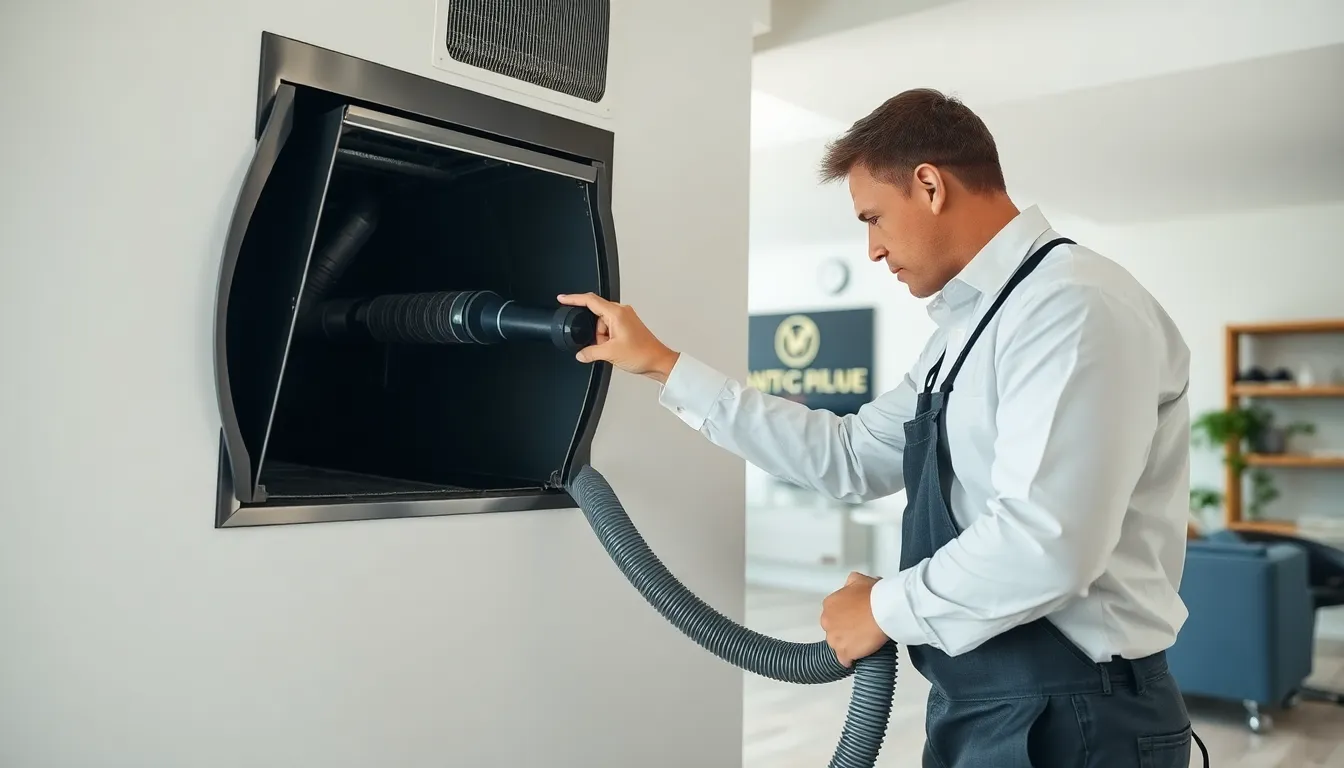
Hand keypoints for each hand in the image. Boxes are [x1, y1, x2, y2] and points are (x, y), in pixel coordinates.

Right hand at [556, 293, 679, 381]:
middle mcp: (621, 312)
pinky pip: (609, 330)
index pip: (589, 300)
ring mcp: (625, 319)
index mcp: (616, 313)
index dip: (573, 299)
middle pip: (595, 315)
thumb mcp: (610, 353)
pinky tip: (614, 349)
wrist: (658, 361)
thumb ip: (590, 352)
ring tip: (611, 350)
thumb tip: (580, 354)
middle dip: (593, 332)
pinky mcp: (627, 327)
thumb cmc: (642, 353)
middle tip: (600, 345)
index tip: (562, 299)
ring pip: (602, 325)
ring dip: (601, 338)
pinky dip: (607, 340)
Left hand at [820, 572, 887, 667]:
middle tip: (859, 629)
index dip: (844, 617)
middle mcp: (827, 621)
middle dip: (844, 631)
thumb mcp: (859, 580)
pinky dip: (849, 660)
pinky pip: (843, 659)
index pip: (832, 614)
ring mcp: (834, 638)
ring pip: (837, 645)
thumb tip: (851, 585)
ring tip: (861, 643)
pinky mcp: (844, 652)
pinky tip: (857, 658)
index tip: (854, 619)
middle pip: (833, 630)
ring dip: (847, 645)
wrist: (883, 610)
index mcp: (829, 604)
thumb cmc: (874, 595)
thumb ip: (851, 583)